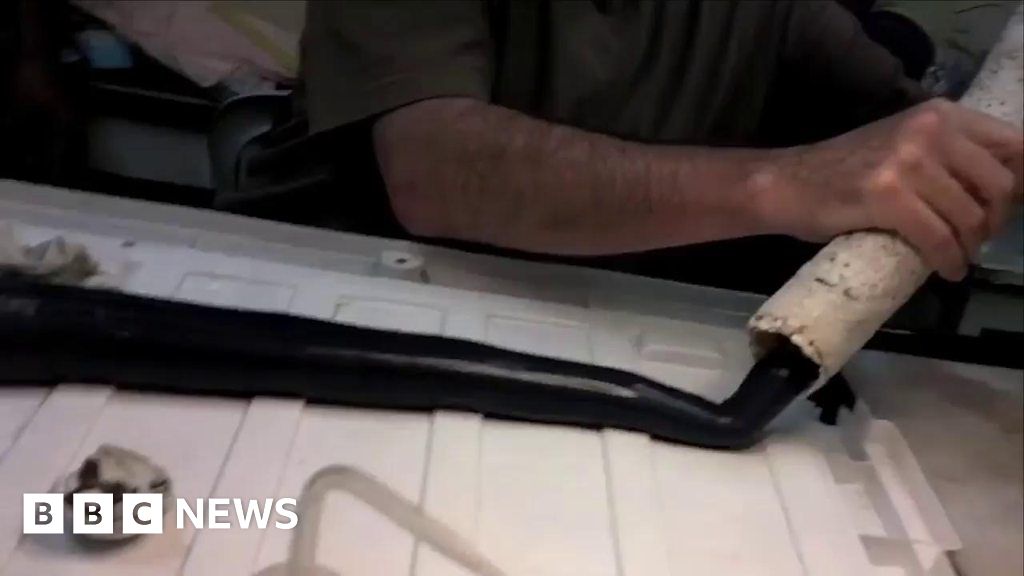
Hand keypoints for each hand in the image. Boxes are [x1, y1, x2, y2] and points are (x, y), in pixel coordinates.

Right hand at [765, 98, 1022, 279]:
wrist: (787, 184)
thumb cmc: (844, 171)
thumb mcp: (904, 145)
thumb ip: (948, 155)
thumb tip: (999, 188)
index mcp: (940, 114)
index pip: (1014, 145)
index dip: (1019, 184)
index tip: (1002, 210)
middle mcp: (929, 130)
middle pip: (1000, 186)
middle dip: (994, 222)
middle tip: (975, 239)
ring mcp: (907, 162)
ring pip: (971, 217)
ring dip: (970, 247)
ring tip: (956, 257)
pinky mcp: (887, 196)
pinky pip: (938, 238)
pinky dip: (948, 261)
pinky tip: (945, 269)